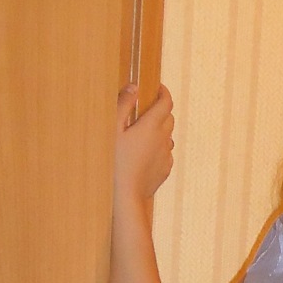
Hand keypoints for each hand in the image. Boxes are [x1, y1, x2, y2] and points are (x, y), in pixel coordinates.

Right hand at [114, 83, 173, 211]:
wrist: (126, 195)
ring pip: (168, 136)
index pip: (166, 102)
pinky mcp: (165, 169)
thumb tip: (134, 86)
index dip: (164, 92)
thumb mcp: (113, 129)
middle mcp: (163, 139)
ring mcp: (166, 155)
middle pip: (169, 117)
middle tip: (146, 109)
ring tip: (143, 132)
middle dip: (161, 109)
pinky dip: (159, 147)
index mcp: (152, 126)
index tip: (158, 87)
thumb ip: (124, 105)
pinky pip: (166, 153)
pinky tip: (144, 153)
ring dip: (160, 129)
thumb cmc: (115, 161)